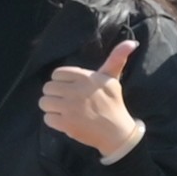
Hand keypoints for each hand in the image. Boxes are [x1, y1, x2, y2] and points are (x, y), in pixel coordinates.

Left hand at [40, 48, 146, 162]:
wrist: (117, 132)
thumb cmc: (113, 103)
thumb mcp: (112, 78)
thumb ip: (116, 58)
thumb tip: (132, 42)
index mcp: (85, 78)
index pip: (56, 74)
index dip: (60, 82)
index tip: (70, 89)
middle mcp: (76, 91)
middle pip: (47, 88)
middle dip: (55, 95)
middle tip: (66, 101)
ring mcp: (70, 108)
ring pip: (44, 102)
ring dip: (51, 108)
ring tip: (64, 111)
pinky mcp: (66, 124)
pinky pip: (47, 118)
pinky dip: (53, 121)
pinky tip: (65, 121)